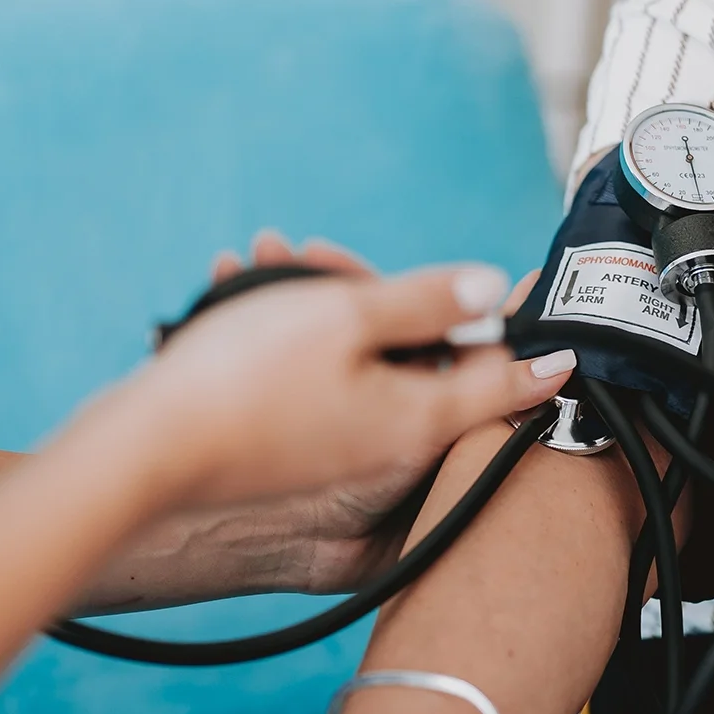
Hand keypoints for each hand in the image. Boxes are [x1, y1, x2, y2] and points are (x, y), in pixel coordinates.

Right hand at [193, 233, 560, 588]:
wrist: (145, 456)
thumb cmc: (243, 384)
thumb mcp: (346, 319)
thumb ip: (427, 302)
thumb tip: (491, 290)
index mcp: (420, 419)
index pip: (506, 384)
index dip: (538, 351)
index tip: (567, 341)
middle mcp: (391, 446)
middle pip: (426, 366)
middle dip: (387, 301)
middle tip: (326, 258)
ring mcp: (344, 454)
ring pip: (362, 367)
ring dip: (327, 310)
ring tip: (260, 262)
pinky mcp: (300, 454)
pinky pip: (320, 385)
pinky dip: (295, 341)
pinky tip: (238, 297)